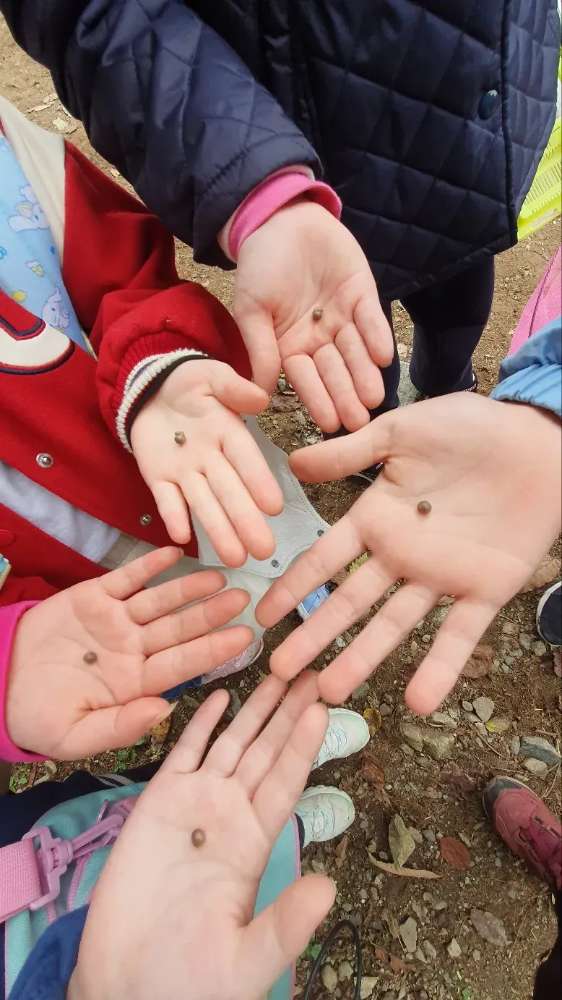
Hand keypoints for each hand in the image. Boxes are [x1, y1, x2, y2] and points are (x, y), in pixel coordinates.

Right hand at [7, 547, 252, 757]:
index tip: (245, 638)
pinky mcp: (94, 596)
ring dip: (188, 588)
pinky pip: (127, 577)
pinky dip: (149, 565)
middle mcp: (133, 649)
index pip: (182, 664)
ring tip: (219, 577)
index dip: (213, 650)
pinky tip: (174, 553)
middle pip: (179, 629)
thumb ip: (119, 728)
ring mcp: (116, 621)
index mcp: (134, 683)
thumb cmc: (38, 716)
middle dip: (211, 614)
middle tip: (245, 598)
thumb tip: (162, 712)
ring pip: (160, 601)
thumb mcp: (73, 735)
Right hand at [68, 673, 334, 999]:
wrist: (125, 988)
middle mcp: (230, 816)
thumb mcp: (246, 961)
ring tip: (275, 668)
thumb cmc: (187, 981)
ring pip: (230, 743)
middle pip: (265, 751)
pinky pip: (183, 753)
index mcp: (255, 845)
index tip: (323, 705)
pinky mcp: (156, 804)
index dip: (304, 744)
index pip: (286, 782)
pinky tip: (219, 694)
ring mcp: (194, 806)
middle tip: (311, 668)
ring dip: (253, 708)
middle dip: (287, 711)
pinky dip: (200, 722)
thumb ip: (286, 924)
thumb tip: (330, 888)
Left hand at [131, 360, 283, 565]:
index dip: (260, 482)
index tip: (275, 507)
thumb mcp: (211, 376)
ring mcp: (185, 472)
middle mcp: (211, 459)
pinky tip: (182, 538)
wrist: (150, 389)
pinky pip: (166, 499)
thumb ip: (233, 387)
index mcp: (229, 434)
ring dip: (217, 530)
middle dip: (245, 521)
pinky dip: (173, 517)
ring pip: (203, 504)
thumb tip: (261, 399)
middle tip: (264, 551)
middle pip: (230, 493)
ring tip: (235, 559)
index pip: (247, 460)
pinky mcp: (158, 478)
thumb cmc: (188, 383)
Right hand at [234, 201, 392, 432]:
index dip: (318, 400)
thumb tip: (260, 393)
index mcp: (291, 346)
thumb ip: (260, 349)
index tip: (329, 423)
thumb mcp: (251, 310)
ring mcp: (343, 317)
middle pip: (335, 371)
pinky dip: (376, 336)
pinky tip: (382, 356)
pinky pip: (371, 318)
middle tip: (358, 420)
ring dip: (364, 373)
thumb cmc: (258, 266)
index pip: (306, 379)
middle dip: (346, 394)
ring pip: (356, 351)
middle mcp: (320, 338)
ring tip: (373, 396)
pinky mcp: (362, 294)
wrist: (280, 219)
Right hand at [257, 395, 561, 712]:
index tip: (263, 616)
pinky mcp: (484, 589)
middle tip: (284, 671)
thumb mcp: (401, 432)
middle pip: (351, 603)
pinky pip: (458, 634)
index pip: (325, 560)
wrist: (537, 440)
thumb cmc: (468, 428)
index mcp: (377, 519)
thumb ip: (350, 453)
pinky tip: (418, 701)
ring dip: (364, 657)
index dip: (294, 587)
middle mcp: (403, 555)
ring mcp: (441, 576)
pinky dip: (440, 668)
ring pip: (395, 624)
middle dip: (317, 636)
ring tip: (332, 691)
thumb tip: (292, 463)